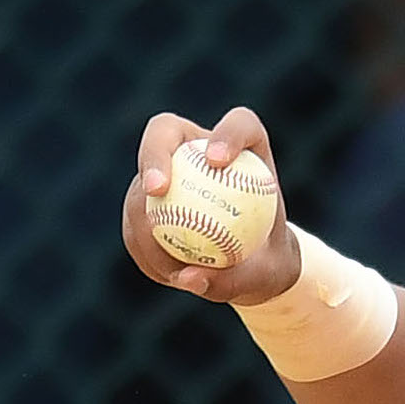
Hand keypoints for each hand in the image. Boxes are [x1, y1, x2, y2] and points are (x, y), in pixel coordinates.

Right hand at [121, 106, 299, 304]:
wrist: (253, 269)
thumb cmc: (271, 262)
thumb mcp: (269, 276)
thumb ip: (237, 278)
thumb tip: (190, 277)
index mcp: (247, 150)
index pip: (240, 125)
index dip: (227, 133)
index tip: (218, 162)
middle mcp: (201, 151)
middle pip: (167, 131)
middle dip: (155, 153)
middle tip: (157, 190)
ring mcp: (169, 172)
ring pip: (140, 180)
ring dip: (141, 214)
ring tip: (165, 261)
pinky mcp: (146, 200)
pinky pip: (133, 218)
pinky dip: (143, 245)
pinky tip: (164, 273)